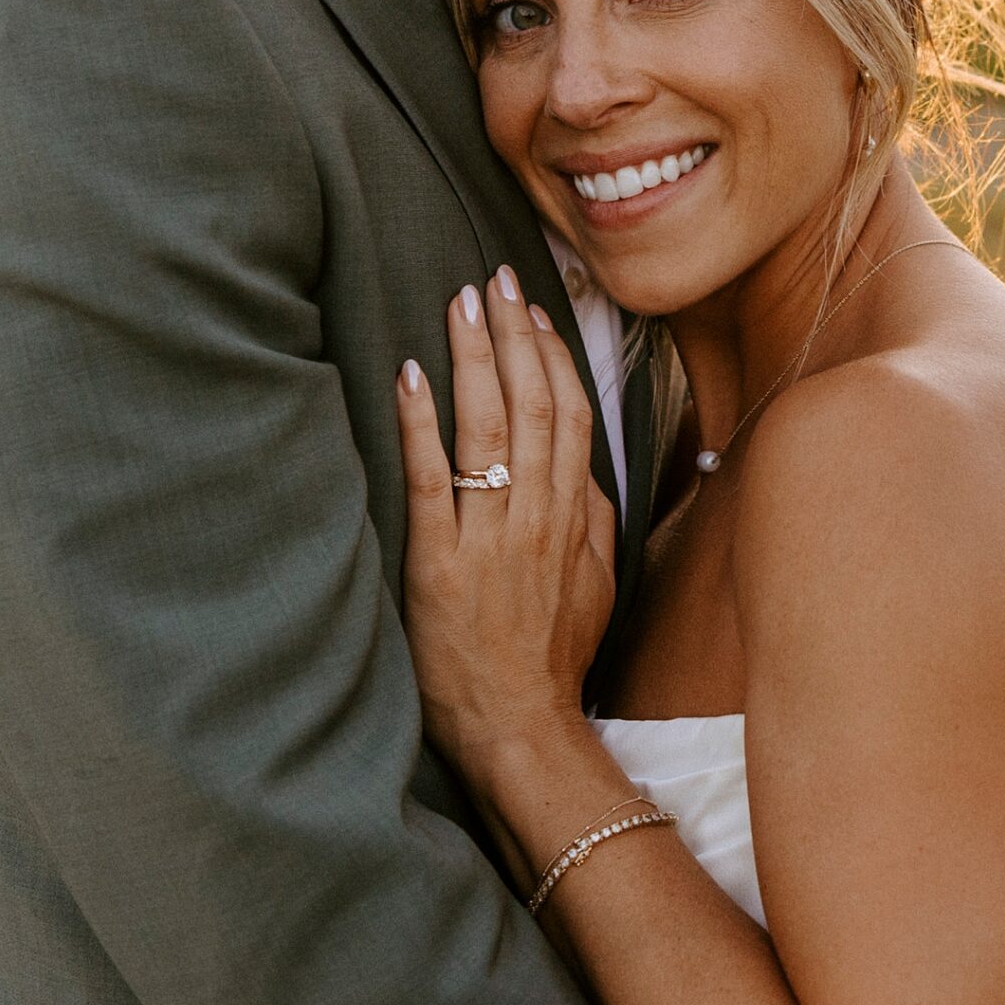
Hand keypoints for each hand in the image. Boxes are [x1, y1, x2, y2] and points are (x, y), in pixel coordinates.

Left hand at [395, 271, 614, 782]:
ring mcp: (489, 539)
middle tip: (494, 277)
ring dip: (475, 360)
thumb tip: (586, 466)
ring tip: (460, 304)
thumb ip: (594, 519)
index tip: (532, 308)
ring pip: (489, 430)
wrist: (522, 727)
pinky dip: (420, 424)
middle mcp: (537, 517)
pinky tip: (408, 376)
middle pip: (532, 405)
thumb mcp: (596, 584)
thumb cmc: (553, 659)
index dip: (551, 354)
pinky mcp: (440, 565)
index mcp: (574, 517)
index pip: (569, 414)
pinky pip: (432, 482)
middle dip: (514, 334)